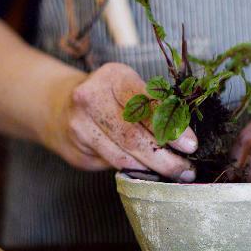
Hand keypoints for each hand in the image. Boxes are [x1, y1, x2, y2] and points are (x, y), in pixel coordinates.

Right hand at [42, 63, 196, 179]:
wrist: (59, 106)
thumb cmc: (108, 98)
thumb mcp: (129, 89)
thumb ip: (153, 108)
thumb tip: (186, 137)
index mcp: (114, 76)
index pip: (148, 104)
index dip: (172, 128)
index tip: (191, 146)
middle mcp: (92, 96)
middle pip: (135, 134)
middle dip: (165, 156)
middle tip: (186, 169)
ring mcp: (80, 122)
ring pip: (124, 153)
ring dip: (153, 167)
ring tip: (174, 173)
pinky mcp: (76, 145)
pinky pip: (113, 162)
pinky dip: (135, 169)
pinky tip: (148, 171)